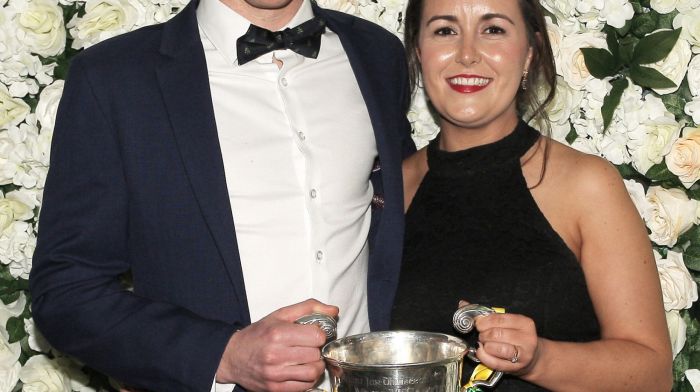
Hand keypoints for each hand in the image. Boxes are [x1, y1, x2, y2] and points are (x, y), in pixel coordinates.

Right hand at [216, 299, 338, 391]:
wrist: (232, 356)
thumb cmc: (258, 334)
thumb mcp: (280, 315)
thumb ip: (308, 308)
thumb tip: (334, 310)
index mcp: (278, 333)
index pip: (317, 336)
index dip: (319, 334)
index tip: (313, 334)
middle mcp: (276, 355)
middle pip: (316, 354)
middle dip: (317, 350)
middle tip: (310, 347)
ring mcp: (275, 374)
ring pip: (313, 372)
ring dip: (316, 366)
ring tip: (309, 359)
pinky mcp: (275, 388)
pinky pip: (304, 387)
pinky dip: (308, 379)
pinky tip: (302, 370)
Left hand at [474, 312, 540, 375]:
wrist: (531, 358)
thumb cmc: (515, 338)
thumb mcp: (506, 324)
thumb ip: (486, 315)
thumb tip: (463, 304)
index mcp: (524, 323)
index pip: (498, 319)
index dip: (484, 321)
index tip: (478, 325)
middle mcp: (527, 338)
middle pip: (496, 333)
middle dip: (483, 334)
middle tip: (482, 336)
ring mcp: (523, 354)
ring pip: (495, 347)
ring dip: (484, 346)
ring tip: (484, 344)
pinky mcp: (516, 367)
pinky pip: (494, 362)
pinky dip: (484, 357)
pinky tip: (482, 352)